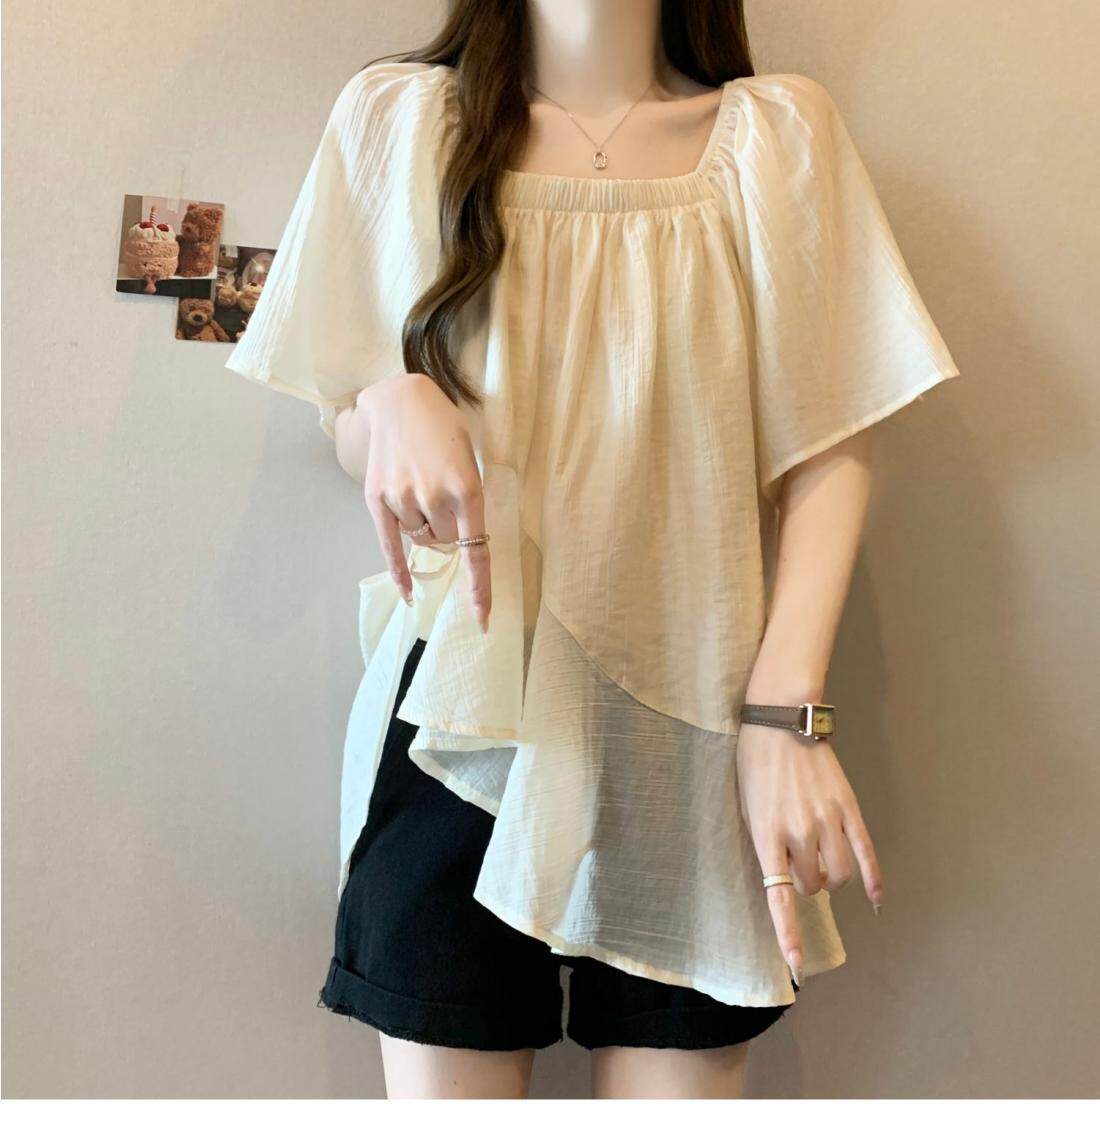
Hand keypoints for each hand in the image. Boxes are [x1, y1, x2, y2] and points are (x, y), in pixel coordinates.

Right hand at [358, 373, 490, 632]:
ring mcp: (402, 498)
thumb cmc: (444, 429)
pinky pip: (389, 544)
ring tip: (420, 489)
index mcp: (467, 488)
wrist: (400, 400)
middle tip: (443, 498)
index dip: (479, 589)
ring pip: (420, 539)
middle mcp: (434, 496)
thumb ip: (468, 503)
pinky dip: (399, 570)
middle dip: (448, 531)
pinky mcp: (377, 498)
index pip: (475, 552)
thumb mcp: (471, 460)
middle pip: (446, 543)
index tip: (481, 619)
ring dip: (425, 529)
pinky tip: (407, 593)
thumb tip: (456, 545)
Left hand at [735, 726, 883, 983]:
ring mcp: (828, 820)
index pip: (779, 896)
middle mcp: (799, 832)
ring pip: (839, 875)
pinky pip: (866, 853)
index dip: (789, 933)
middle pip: (810, 886)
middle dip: (803, 884)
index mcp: (766, 834)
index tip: (796, 964)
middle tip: (796, 864)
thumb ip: (764, 841)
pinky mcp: (848, 808)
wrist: (781, 719)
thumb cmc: (754, 762)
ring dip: (829, 878)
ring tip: (819, 863)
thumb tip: (783, 875)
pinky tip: (875, 898)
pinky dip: (873, 879)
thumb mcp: (745, 804)